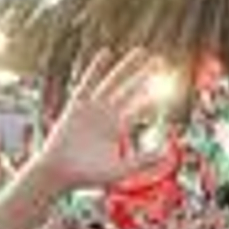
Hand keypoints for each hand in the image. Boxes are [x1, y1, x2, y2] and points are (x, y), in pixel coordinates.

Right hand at [34, 48, 168, 192]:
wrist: (58, 173)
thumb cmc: (87, 177)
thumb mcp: (121, 170)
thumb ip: (144, 161)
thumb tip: (167, 153)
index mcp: (115, 128)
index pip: (138, 108)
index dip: (152, 97)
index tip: (169, 86)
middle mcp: (105, 114)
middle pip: (129, 89)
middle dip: (144, 75)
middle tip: (160, 60)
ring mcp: (91, 108)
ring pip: (113, 82)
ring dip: (126, 67)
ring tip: (141, 52)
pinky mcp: (77, 105)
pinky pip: (87, 82)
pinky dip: (95, 68)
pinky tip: (106, 53)